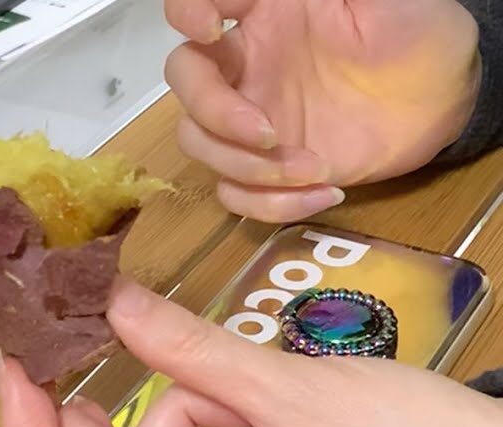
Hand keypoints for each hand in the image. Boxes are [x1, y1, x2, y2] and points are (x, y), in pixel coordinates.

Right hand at [165, 0, 480, 221]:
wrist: (444, 96)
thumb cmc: (414, 32)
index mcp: (263, 14)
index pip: (194, 5)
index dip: (186, 12)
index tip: (210, 31)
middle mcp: (245, 65)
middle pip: (185, 82)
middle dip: (214, 113)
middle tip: (269, 135)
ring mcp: (250, 119)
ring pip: (200, 143)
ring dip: (247, 167)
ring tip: (315, 169)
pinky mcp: (267, 167)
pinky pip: (235, 193)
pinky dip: (270, 203)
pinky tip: (323, 193)